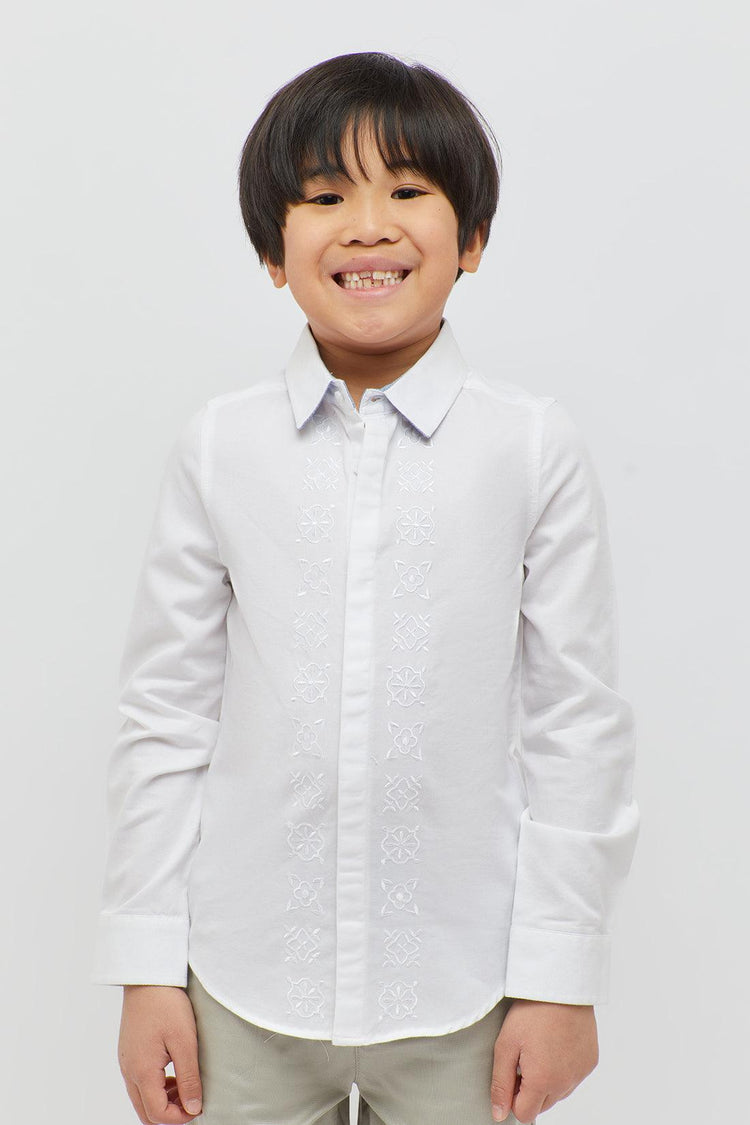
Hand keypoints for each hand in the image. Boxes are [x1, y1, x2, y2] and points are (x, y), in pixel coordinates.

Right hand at [118, 984, 203, 1123]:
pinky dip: (155, 1088)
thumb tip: (193, 1108)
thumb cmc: (166, 1004)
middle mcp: (129, 1071)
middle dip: (169, 1113)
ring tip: (185, 1085)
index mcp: (142, 1071)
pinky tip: (172, 1072)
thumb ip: (189, 1078)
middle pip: (145, 1112)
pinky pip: (138, 1082)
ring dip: (163, 1101)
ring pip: (141, 1099)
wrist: (147, 977)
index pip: (157, 1114)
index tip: (198, 1107)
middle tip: (192, 1100)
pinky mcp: (128, 1053)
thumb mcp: (185, 1041)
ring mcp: (126, 1062)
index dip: (179, 1118)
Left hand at [490, 998, 598, 1122]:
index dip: (513, 1096)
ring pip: (559, 1093)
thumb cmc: (532, 1012)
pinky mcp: (590, 1062)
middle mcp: (565, 1083)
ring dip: (547, 1080)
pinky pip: (573, 1078)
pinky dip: (564, 1069)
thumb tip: (499, 1114)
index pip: (525, 1114)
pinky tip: (556, 1044)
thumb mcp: (506, 1045)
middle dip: (530, 1090)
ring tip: (540, 1047)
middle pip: (542, 1105)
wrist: (561, 986)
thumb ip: (500, 1084)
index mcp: (542, 1081)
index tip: (512, 1072)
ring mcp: (580, 1074)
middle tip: (524, 1057)